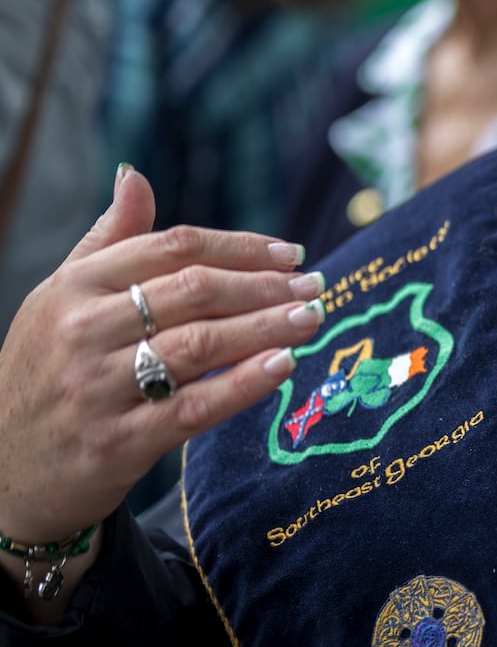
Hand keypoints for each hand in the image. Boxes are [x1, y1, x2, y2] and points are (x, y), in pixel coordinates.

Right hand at [0, 166, 325, 549]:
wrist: (1, 472)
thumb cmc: (45, 373)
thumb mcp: (59, 300)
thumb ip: (107, 241)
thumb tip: (134, 175)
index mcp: (73, 286)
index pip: (173, 248)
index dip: (241, 246)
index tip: (291, 254)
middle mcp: (82, 330)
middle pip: (194, 291)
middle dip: (265, 286)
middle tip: (315, 287)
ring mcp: (96, 388)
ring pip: (200, 344)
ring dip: (266, 327)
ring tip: (311, 319)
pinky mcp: (115, 443)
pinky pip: (193, 407)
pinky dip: (243, 384)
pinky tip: (282, 366)